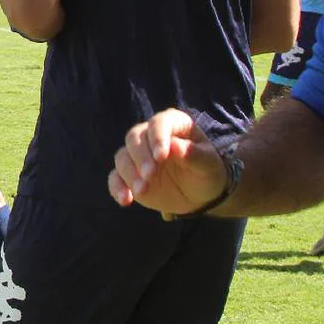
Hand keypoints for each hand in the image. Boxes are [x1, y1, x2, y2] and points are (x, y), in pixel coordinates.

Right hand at [107, 109, 227, 218]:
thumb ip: (194, 154)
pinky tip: (126, 200)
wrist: (201, 193)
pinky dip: (117, 187)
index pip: (159, 123)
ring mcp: (138, 156)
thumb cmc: (208, 172)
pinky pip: (115, 178)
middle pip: (134, 137)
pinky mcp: (130, 175)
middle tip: (150, 176)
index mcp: (173, 125)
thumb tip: (175, 146)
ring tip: (143, 191)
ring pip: (122, 157)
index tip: (162, 157)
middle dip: (140, 156)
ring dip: (129, 174)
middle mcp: (151, 136)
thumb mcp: (208, 164)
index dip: (158, 137)